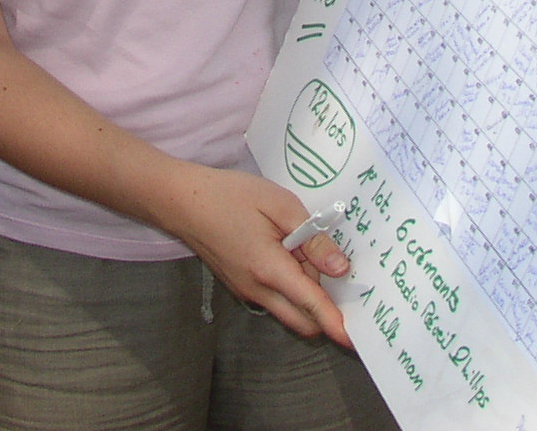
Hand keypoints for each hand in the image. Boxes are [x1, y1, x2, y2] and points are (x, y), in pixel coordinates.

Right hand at [153, 163, 352, 345]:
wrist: (181, 201)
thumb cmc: (229, 196)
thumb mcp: (279, 204)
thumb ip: (312, 237)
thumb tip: (340, 267)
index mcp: (269, 269)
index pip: (312, 306)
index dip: (336, 324)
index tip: (355, 340)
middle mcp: (258, 290)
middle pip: (303, 321)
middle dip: (324, 309)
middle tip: (333, 271)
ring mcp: (246, 291)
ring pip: (288, 310)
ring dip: (305, 295)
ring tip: (304, 251)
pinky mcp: (240, 287)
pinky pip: (274, 299)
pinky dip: (289, 287)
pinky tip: (286, 251)